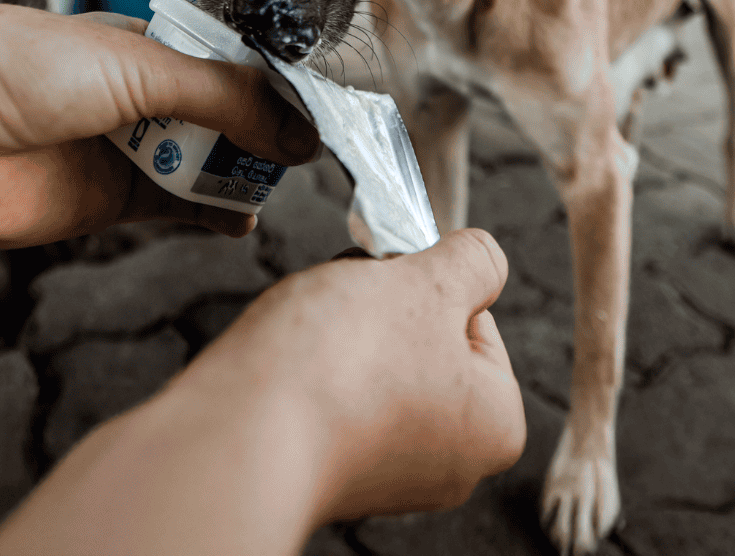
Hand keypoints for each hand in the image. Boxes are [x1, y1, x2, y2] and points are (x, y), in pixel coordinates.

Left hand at [0, 5, 319, 255]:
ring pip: (202, 161)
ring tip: (282, 179)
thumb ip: (225, 98)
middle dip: (264, 128)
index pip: (227, 61)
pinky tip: (243, 218)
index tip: (318, 101)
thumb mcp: (137, 66)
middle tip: (313, 145)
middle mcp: (131, 94)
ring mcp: (119, 148)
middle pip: (222, 113)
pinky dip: (212, 215)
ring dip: (242, 172)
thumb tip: (298, 129)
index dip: (272, 82)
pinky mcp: (105, 202)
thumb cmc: (10, 68)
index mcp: (139, 42)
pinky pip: (175, 208)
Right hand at [197, 226, 526, 519]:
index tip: (391, 287)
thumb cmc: (343, 361)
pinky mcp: (328, 470)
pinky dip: (314, 368)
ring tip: (315, 334)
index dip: (427, 283)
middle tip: (350, 304)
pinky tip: (293, 367)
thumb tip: (485, 260)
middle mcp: (448, 464)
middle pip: (424, 338)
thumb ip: (473, 261)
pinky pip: (332, 394)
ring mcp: (385, 474)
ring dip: (345, 329)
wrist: (240, 430)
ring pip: (374, 360)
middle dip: (384, 306)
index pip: (474, 316)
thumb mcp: (429, 283)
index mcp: (494, 425)